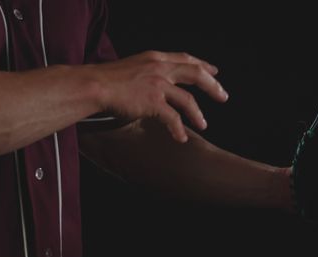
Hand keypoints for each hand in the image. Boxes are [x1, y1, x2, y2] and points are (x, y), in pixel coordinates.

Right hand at [90, 51, 228, 141]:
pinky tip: (181, 138)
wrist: (94, 85)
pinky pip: (173, 118)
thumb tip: (152, 87)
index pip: (184, 58)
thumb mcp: (130, 68)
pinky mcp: (153, 102)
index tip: (213, 71)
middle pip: (195, 73)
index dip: (202, 64)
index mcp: (154, 58)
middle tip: (223, 96)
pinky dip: (178, 129)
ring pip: (188, 99)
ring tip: (203, 125)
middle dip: (212, 85)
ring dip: (198, 114)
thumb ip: (145, 74)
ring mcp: (158, 85)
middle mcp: (159, 68)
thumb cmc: (105, 80)